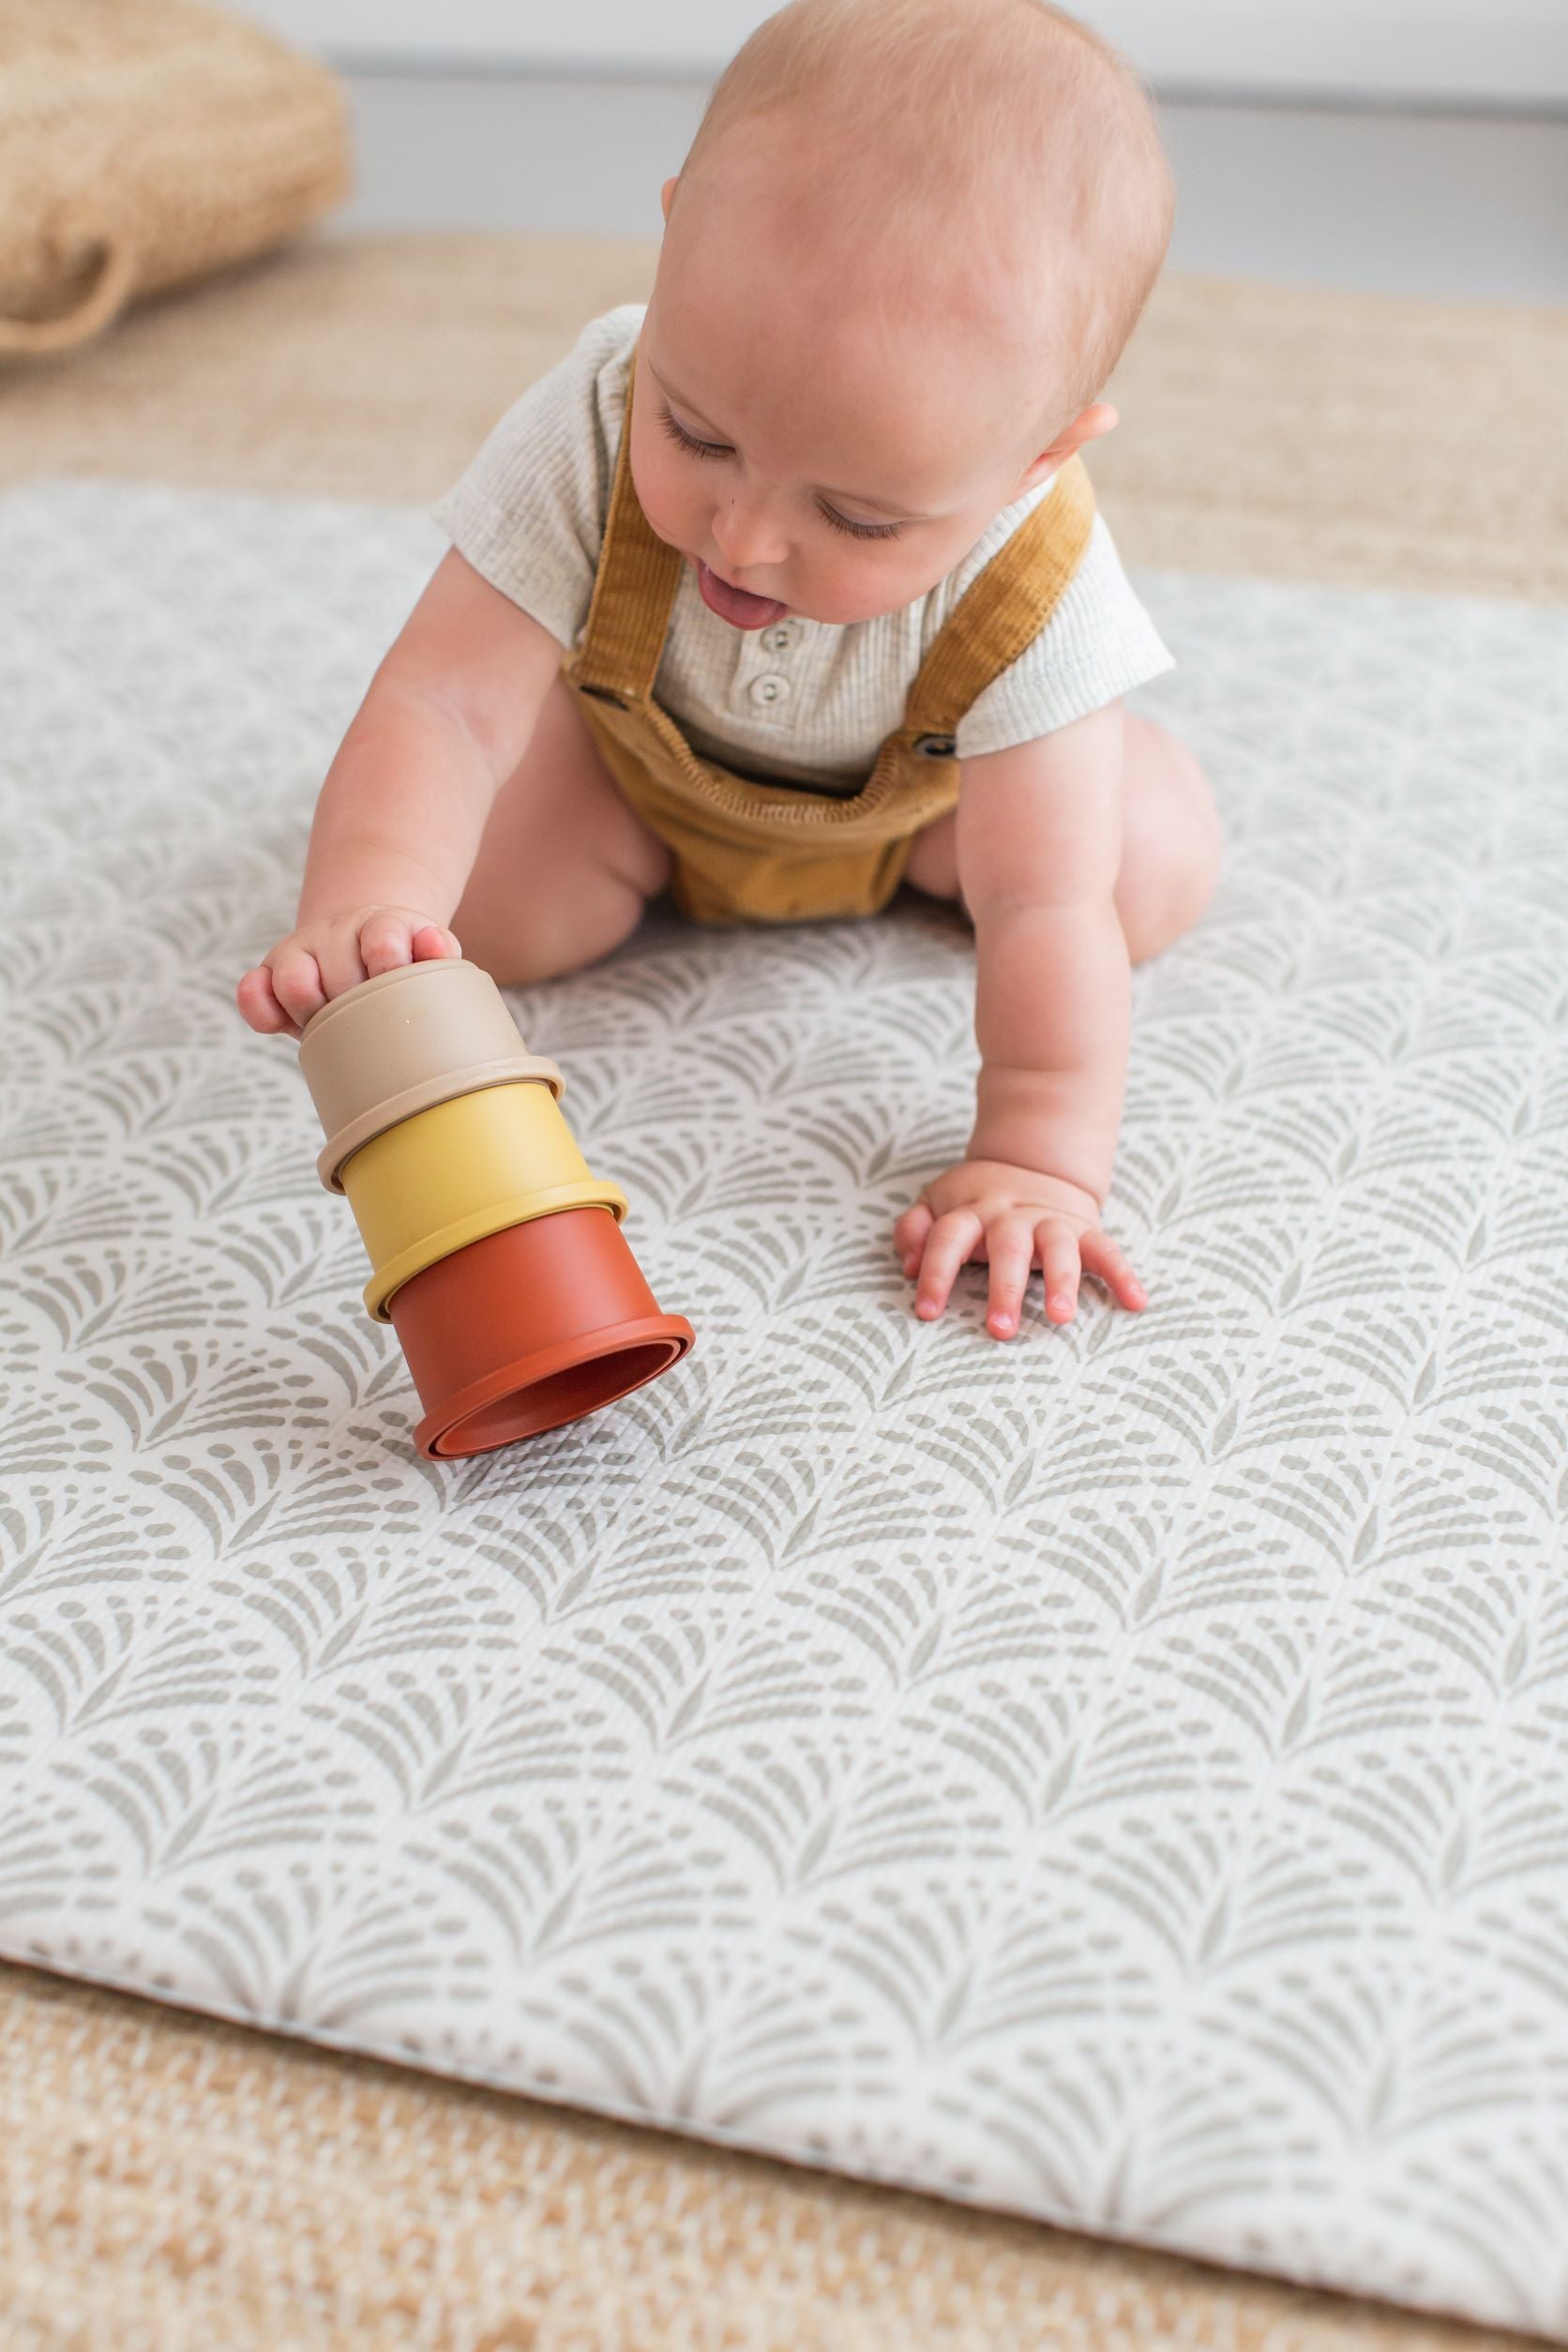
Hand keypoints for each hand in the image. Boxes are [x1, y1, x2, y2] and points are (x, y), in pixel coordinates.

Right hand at [235, 906, 462, 1039]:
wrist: (373, 940)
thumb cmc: (407, 966)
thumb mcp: (429, 957)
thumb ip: (438, 954)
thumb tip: (433, 944)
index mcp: (384, 927)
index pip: (382, 944)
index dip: (390, 971)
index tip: (399, 993)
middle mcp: (337, 932)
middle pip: (337, 975)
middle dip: (356, 1009)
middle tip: (373, 1025)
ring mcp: (301, 949)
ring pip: (293, 983)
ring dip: (313, 1013)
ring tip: (334, 1028)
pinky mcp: (270, 971)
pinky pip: (252, 991)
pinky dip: (262, 1011)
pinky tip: (283, 1023)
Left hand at [893, 1158, 1147, 1338]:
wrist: (1033, 1159)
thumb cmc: (977, 1199)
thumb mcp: (938, 1202)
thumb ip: (915, 1229)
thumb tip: (904, 1264)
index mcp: (972, 1211)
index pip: (948, 1238)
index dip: (935, 1273)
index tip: (927, 1312)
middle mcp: (1012, 1217)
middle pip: (1008, 1247)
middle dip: (1004, 1289)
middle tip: (1000, 1330)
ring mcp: (1051, 1222)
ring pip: (1059, 1247)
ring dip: (1062, 1281)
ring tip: (1061, 1318)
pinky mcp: (1084, 1229)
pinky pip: (1107, 1250)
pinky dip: (1123, 1274)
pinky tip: (1136, 1302)